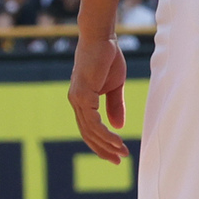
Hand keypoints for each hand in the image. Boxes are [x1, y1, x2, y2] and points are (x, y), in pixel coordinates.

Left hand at [68, 35, 128, 163]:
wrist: (102, 38)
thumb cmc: (108, 58)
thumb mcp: (115, 86)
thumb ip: (115, 106)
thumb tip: (117, 127)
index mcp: (82, 100)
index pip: (89, 129)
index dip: (102, 143)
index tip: (117, 154)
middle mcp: (76, 101)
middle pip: (87, 134)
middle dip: (103, 149)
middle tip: (119, 160)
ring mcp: (77, 98)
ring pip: (90, 130)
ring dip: (107, 144)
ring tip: (122, 152)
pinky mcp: (83, 94)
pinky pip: (93, 121)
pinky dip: (104, 133)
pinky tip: (116, 139)